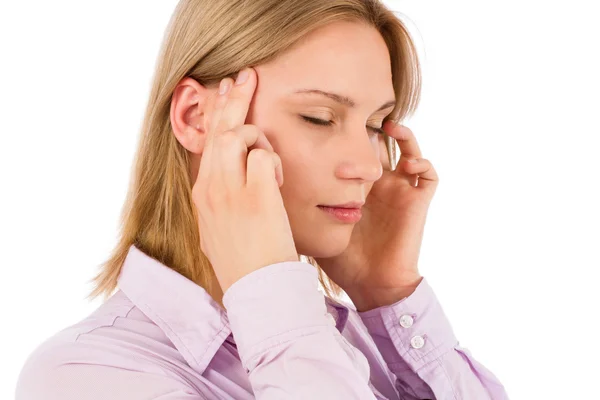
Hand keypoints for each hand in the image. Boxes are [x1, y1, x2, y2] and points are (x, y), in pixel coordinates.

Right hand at [192, 67, 298, 294]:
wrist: (256, 291)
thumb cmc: (245, 264)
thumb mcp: (220, 232)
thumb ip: (220, 203)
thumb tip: (230, 184)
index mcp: (201, 196)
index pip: (206, 145)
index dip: (216, 117)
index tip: (223, 97)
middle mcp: (209, 189)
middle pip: (218, 131)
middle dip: (232, 100)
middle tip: (245, 76)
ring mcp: (230, 191)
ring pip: (238, 137)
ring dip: (259, 138)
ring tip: (268, 154)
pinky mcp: (255, 196)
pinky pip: (263, 156)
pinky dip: (272, 161)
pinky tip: (275, 180)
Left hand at [315, 122, 438, 311]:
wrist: (371, 284)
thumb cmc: (342, 258)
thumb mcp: (316, 222)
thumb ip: (301, 203)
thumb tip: (270, 182)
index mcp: (357, 187)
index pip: (354, 150)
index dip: (347, 136)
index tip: (331, 124)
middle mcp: (380, 185)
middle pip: (382, 144)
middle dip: (374, 127)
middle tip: (363, 116)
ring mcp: (400, 191)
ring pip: (409, 150)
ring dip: (404, 135)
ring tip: (390, 126)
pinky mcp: (418, 202)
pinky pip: (429, 175)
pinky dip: (423, 162)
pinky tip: (408, 161)